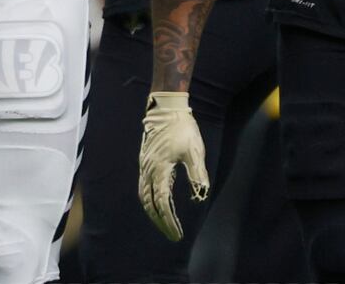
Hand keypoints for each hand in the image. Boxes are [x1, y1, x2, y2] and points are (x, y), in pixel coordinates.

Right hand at [137, 91, 208, 240]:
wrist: (166, 108)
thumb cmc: (182, 128)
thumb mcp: (194, 151)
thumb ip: (197, 174)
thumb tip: (200, 195)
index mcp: (160, 169)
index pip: (162, 203)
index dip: (169, 221)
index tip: (178, 234)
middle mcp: (148, 170)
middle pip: (149, 204)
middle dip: (160, 222)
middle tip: (172, 235)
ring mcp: (145, 166)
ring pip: (144, 196)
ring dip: (153, 213)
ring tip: (164, 224)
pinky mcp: (145, 162)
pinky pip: (144, 187)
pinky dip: (150, 200)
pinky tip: (159, 203)